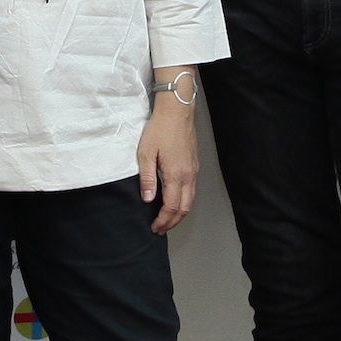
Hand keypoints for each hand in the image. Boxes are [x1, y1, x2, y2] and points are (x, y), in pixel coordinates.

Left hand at [136, 101, 199, 234]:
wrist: (177, 111)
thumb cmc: (160, 129)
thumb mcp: (146, 153)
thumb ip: (147, 178)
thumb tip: (148, 199)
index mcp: (175, 175)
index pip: (172, 207)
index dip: (163, 220)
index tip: (154, 227)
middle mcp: (188, 176)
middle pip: (184, 209)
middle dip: (173, 222)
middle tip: (160, 229)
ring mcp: (194, 171)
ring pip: (191, 201)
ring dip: (180, 214)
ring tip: (167, 220)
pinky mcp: (194, 165)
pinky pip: (192, 191)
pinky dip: (185, 202)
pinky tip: (176, 202)